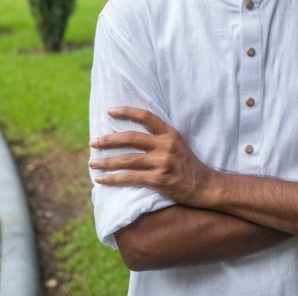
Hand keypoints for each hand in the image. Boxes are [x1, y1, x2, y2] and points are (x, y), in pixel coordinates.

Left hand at [89, 107, 212, 206]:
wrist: (205, 186)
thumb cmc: (188, 166)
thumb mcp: (178, 145)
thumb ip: (160, 139)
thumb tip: (132, 137)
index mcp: (170, 134)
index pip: (146, 116)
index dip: (126, 112)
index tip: (109, 111)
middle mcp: (166, 145)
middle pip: (131, 138)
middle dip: (109, 140)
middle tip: (94, 143)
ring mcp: (162, 162)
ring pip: (127, 159)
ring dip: (106, 162)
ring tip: (92, 163)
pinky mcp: (159, 179)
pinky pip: (130, 178)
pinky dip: (113, 179)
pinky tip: (101, 180)